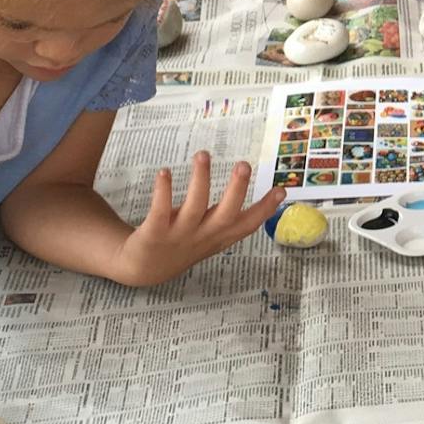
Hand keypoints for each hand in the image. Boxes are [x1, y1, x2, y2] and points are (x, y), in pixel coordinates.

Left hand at [114, 151, 283, 286]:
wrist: (142, 269)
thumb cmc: (181, 243)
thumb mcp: (208, 235)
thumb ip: (226, 216)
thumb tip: (247, 183)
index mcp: (218, 236)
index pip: (247, 225)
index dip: (265, 209)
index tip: (282, 189)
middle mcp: (203, 237)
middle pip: (225, 215)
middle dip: (236, 189)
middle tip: (244, 164)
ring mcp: (179, 236)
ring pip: (193, 207)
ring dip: (200, 179)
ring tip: (203, 154)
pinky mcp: (154, 234)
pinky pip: (160, 211)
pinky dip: (163, 191)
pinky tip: (165, 172)